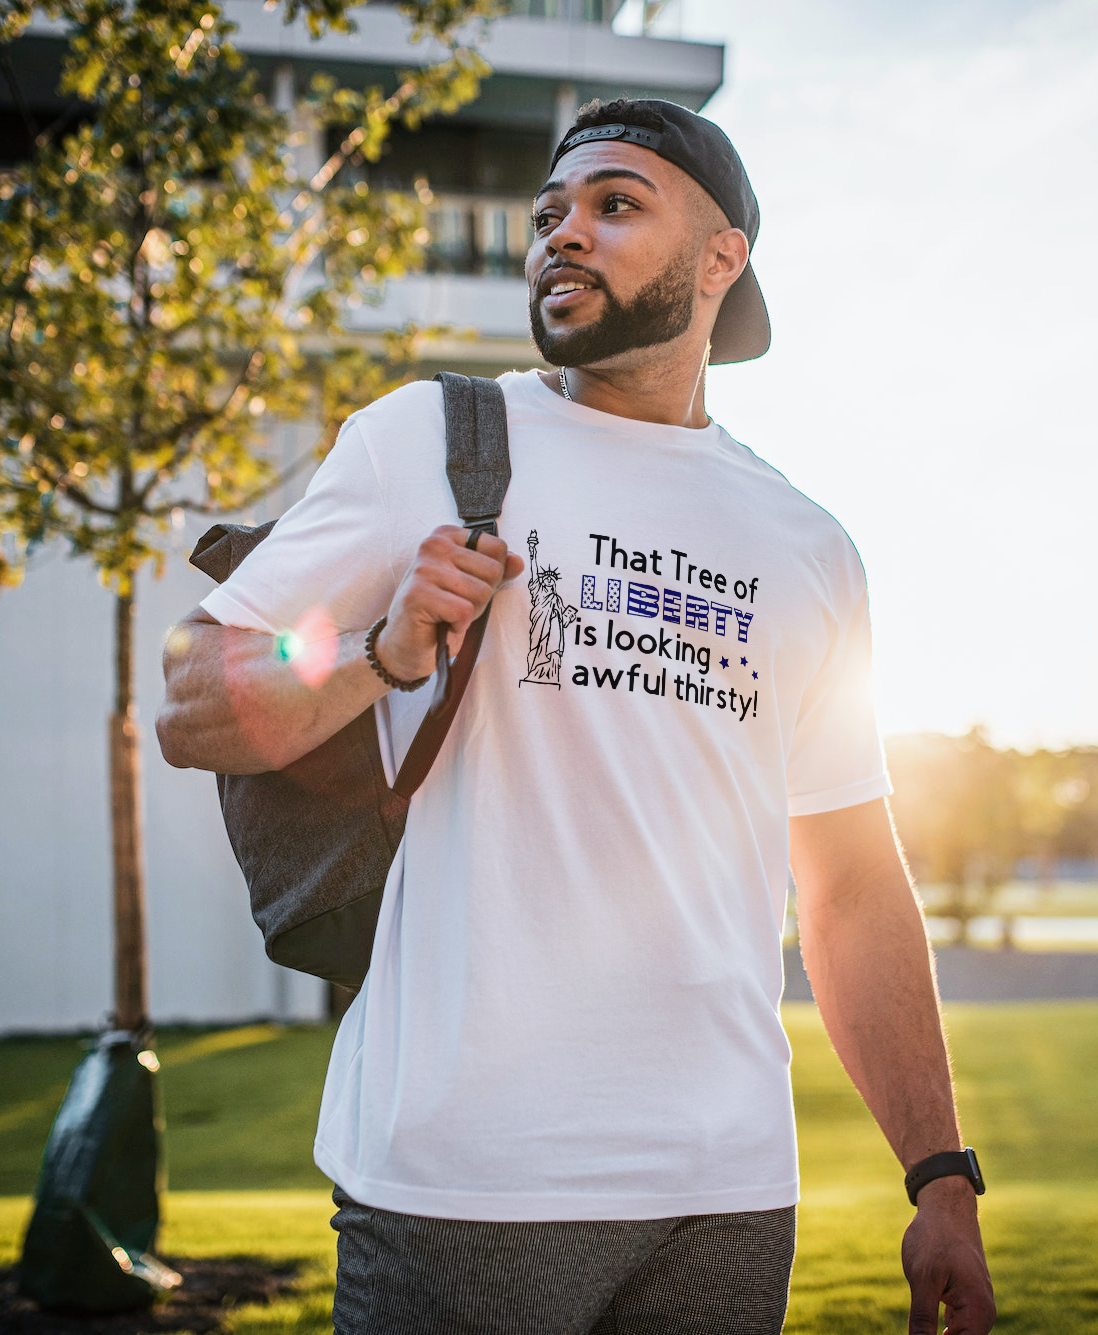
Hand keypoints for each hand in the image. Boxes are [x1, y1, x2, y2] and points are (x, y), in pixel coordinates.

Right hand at [376, 526, 522, 681]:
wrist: (408, 644)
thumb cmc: (441, 612)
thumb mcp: (473, 586)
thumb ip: (496, 571)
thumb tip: (518, 561)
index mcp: (447, 536)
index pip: (498, 548)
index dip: (492, 577)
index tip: (467, 587)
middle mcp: (432, 545)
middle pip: (493, 571)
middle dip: (482, 597)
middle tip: (456, 605)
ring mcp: (423, 568)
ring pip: (481, 592)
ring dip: (470, 613)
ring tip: (448, 614)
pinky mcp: (418, 595)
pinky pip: (464, 611)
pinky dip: (459, 625)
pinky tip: (442, 624)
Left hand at [902, 1179, 994, 1332]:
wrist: (946, 1204)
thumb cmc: (936, 1237)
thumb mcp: (923, 1279)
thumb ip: (922, 1319)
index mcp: (979, 1313)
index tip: (919, 1333)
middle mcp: (982, 1313)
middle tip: (916, 1326)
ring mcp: (974, 1304)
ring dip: (938, 1334)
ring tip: (921, 1320)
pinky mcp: (964, 1296)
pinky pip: (955, 1322)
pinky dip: (940, 1327)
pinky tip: (923, 1325)